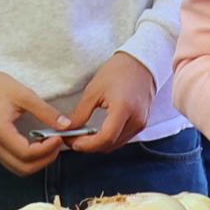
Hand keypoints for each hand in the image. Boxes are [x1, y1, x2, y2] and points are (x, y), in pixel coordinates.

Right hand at [0, 69, 65, 175]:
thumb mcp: (23, 94)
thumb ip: (45, 111)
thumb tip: (65, 125)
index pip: (26, 154)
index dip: (47, 149)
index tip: (58, 137)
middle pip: (23, 168)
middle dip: (45, 160)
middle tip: (57, 143)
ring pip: (18, 169)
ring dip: (37, 162)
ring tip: (49, 145)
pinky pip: (13, 163)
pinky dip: (28, 160)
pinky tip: (37, 145)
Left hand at [50, 51, 165, 154]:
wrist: (141, 63)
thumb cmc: (118, 71)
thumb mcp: (94, 90)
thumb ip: (80, 114)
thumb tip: (67, 129)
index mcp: (124, 109)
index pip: (105, 138)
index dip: (86, 144)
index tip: (72, 141)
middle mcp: (136, 120)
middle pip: (109, 145)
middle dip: (89, 146)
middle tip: (72, 138)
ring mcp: (141, 123)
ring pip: (115, 145)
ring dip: (98, 144)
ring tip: (82, 135)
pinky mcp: (141, 124)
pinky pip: (122, 139)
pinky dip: (108, 139)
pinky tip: (97, 132)